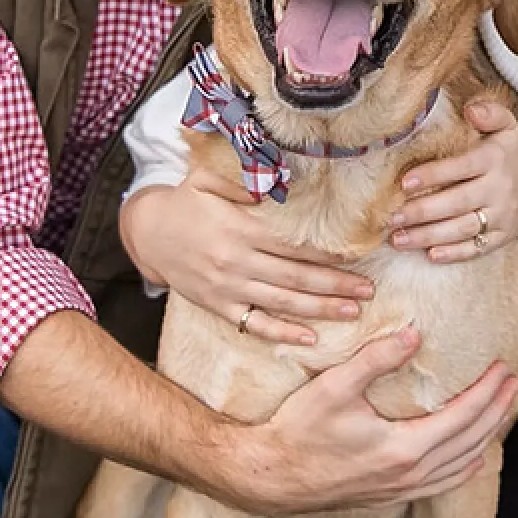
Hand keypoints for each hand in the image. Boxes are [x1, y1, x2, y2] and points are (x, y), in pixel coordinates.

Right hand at [120, 169, 373, 344]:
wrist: (148, 233)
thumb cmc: (186, 200)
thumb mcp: (208, 178)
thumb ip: (243, 178)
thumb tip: (279, 180)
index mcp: (239, 228)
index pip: (292, 244)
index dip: (326, 251)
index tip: (356, 254)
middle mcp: (237, 261)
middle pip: (296, 276)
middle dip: (335, 284)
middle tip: (369, 288)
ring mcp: (229, 288)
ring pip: (283, 302)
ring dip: (321, 309)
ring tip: (354, 310)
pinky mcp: (220, 306)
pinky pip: (256, 324)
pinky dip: (283, 334)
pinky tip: (311, 339)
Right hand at [239, 327, 517, 512]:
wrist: (271, 475)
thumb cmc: (300, 430)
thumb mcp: (336, 386)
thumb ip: (376, 358)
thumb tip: (413, 334)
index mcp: (404, 449)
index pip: (463, 418)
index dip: (487, 392)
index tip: (503, 368)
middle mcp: (409, 474)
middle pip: (472, 443)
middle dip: (496, 411)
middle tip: (512, 382)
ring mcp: (401, 488)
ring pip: (461, 467)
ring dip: (486, 438)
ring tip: (499, 412)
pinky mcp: (390, 493)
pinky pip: (443, 483)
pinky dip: (465, 465)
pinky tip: (467, 455)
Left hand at [387, 100, 517, 262]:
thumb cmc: (510, 154)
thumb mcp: (506, 126)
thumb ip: (490, 113)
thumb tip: (470, 109)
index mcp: (493, 160)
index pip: (460, 168)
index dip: (433, 175)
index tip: (404, 183)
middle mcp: (498, 190)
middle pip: (457, 203)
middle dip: (422, 212)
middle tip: (392, 217)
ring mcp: (501, 217)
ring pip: (462, 229)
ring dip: (429, 236)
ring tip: (398, 239)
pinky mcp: (503, 237)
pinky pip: (478, 249)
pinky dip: (454, 254)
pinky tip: (430, 256)